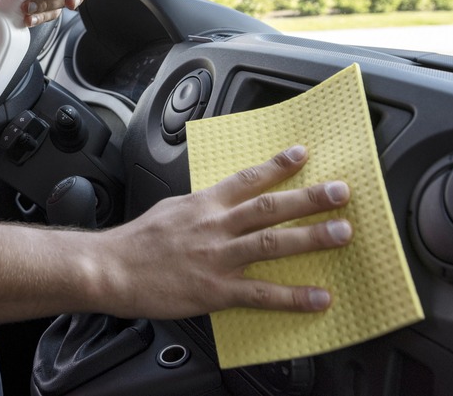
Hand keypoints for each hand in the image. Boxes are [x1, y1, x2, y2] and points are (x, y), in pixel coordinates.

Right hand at [98, 145, 351, 318]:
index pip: (247, 178)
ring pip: (272, 243)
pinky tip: (318, 297)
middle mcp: (214, 226)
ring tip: (342, 233)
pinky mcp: (216, 290)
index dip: (277, 165)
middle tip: (341, 192)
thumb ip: (201, 207)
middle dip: (309, 197)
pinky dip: (293, 296)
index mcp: (203, 204)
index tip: (303, 154)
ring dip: (311, 237)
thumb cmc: (136, 243)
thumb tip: (223, 201)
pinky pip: (261, 293)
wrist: (110, 269)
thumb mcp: (170, 210)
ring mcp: (217, 258)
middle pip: (269, 206)